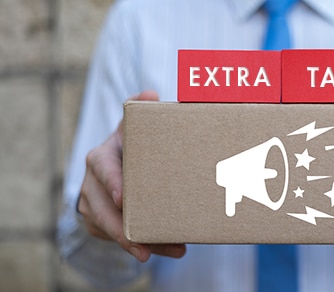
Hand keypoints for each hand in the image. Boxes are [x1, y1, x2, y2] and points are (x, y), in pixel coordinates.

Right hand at [78, 90, 186, 261]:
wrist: (116, 164)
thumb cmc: (132, 144)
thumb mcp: (133, 126)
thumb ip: (140, 109)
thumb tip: (150, 94)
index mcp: (101, 156)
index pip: (102, 168)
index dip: (111, 182)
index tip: (121, 198)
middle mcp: (92, 182)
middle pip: (101, 210)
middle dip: (121, 230)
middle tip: (142, 246)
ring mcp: (92, 205)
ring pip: (112, 229)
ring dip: (140, 242)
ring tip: (172, 250)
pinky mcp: (99, 223)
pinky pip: (118, 239)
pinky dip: (145, 245)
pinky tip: (168, 249)